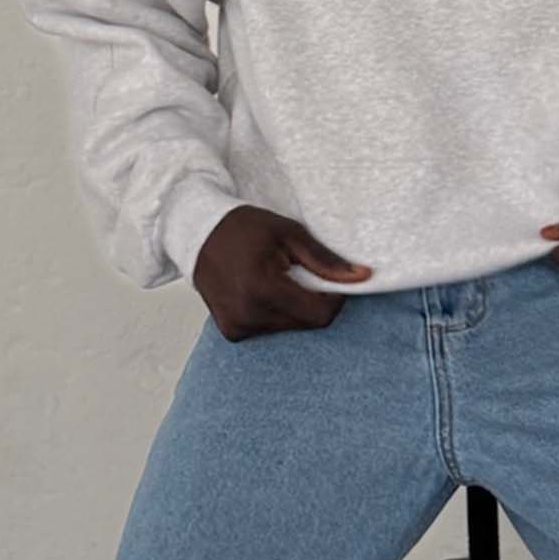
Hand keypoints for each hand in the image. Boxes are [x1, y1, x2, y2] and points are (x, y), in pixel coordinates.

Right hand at [194, 206, 372, 339]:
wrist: (196, 232)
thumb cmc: (243, 227)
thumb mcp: (289, 234)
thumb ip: (325, 261)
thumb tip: (362, 277)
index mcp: (263, 288)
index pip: (320, 314)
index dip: (334, 298)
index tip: (329, 278)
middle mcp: (248, 314)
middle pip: (306, 323)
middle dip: (313, 301)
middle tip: (298, 272)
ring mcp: (237, 326)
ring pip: (290, 328)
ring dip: (294, 307)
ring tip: (276, 278)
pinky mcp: (231, 332)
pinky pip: (269, 330)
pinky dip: (275, 313)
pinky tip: (260, 290)